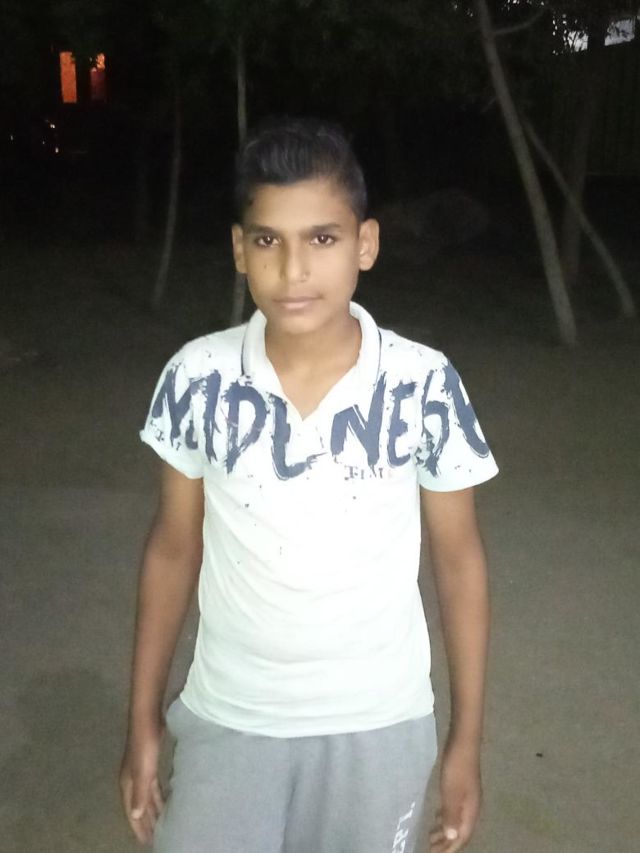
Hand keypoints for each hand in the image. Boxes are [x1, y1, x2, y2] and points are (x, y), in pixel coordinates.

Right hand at [120, 721, 165, 844]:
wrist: (147, 718)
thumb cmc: (145, 745)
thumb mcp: (143, 771)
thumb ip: (140, 794)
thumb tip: (136, 817)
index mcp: (128, 784)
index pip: (133, 811)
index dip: (138, 827)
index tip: (146, 842)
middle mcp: (132, 779)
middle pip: (140, 806)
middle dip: (146, 821)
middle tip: (155, 837)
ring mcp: (140, 770)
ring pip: (147, 796)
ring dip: (153, 809)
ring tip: (162, 823)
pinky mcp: (150, 762)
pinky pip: (153, 786)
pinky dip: (158, 795)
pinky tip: (166, 799)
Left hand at [429, 741, 481, 851]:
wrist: (464, 741)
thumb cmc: (456, 766)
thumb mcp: (451, 791)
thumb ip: (451, 814)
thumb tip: (451, 838)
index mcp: (471, 810)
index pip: (462, 836)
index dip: (450, 848)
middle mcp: (472, 806)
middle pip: (460, 831)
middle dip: (446, 843)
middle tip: (430, 849)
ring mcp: (467, 796)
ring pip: (456, 820)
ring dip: (445, 831)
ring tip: (431, 837)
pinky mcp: (461, 786)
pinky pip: (453, 809)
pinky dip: (445, 817)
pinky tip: (437, 816)